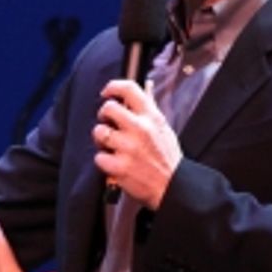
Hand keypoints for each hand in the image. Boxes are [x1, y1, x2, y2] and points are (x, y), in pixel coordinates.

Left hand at [93, 80, 181, 209]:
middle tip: (107, 125)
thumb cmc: (166, 157)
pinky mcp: (120, 167)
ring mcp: (129, 148)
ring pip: (99, 133)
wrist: (172, 186)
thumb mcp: (163, 127)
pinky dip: (104, 162)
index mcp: (151, 117)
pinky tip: (114, 164)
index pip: (129, 89)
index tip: (106, 93)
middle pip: (108, 108)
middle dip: (103, 116)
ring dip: (101, 140)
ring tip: (110, 146)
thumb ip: (151, 107)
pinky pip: (99, 157)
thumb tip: (147, 85)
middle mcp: (140, 129)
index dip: (113, 87)